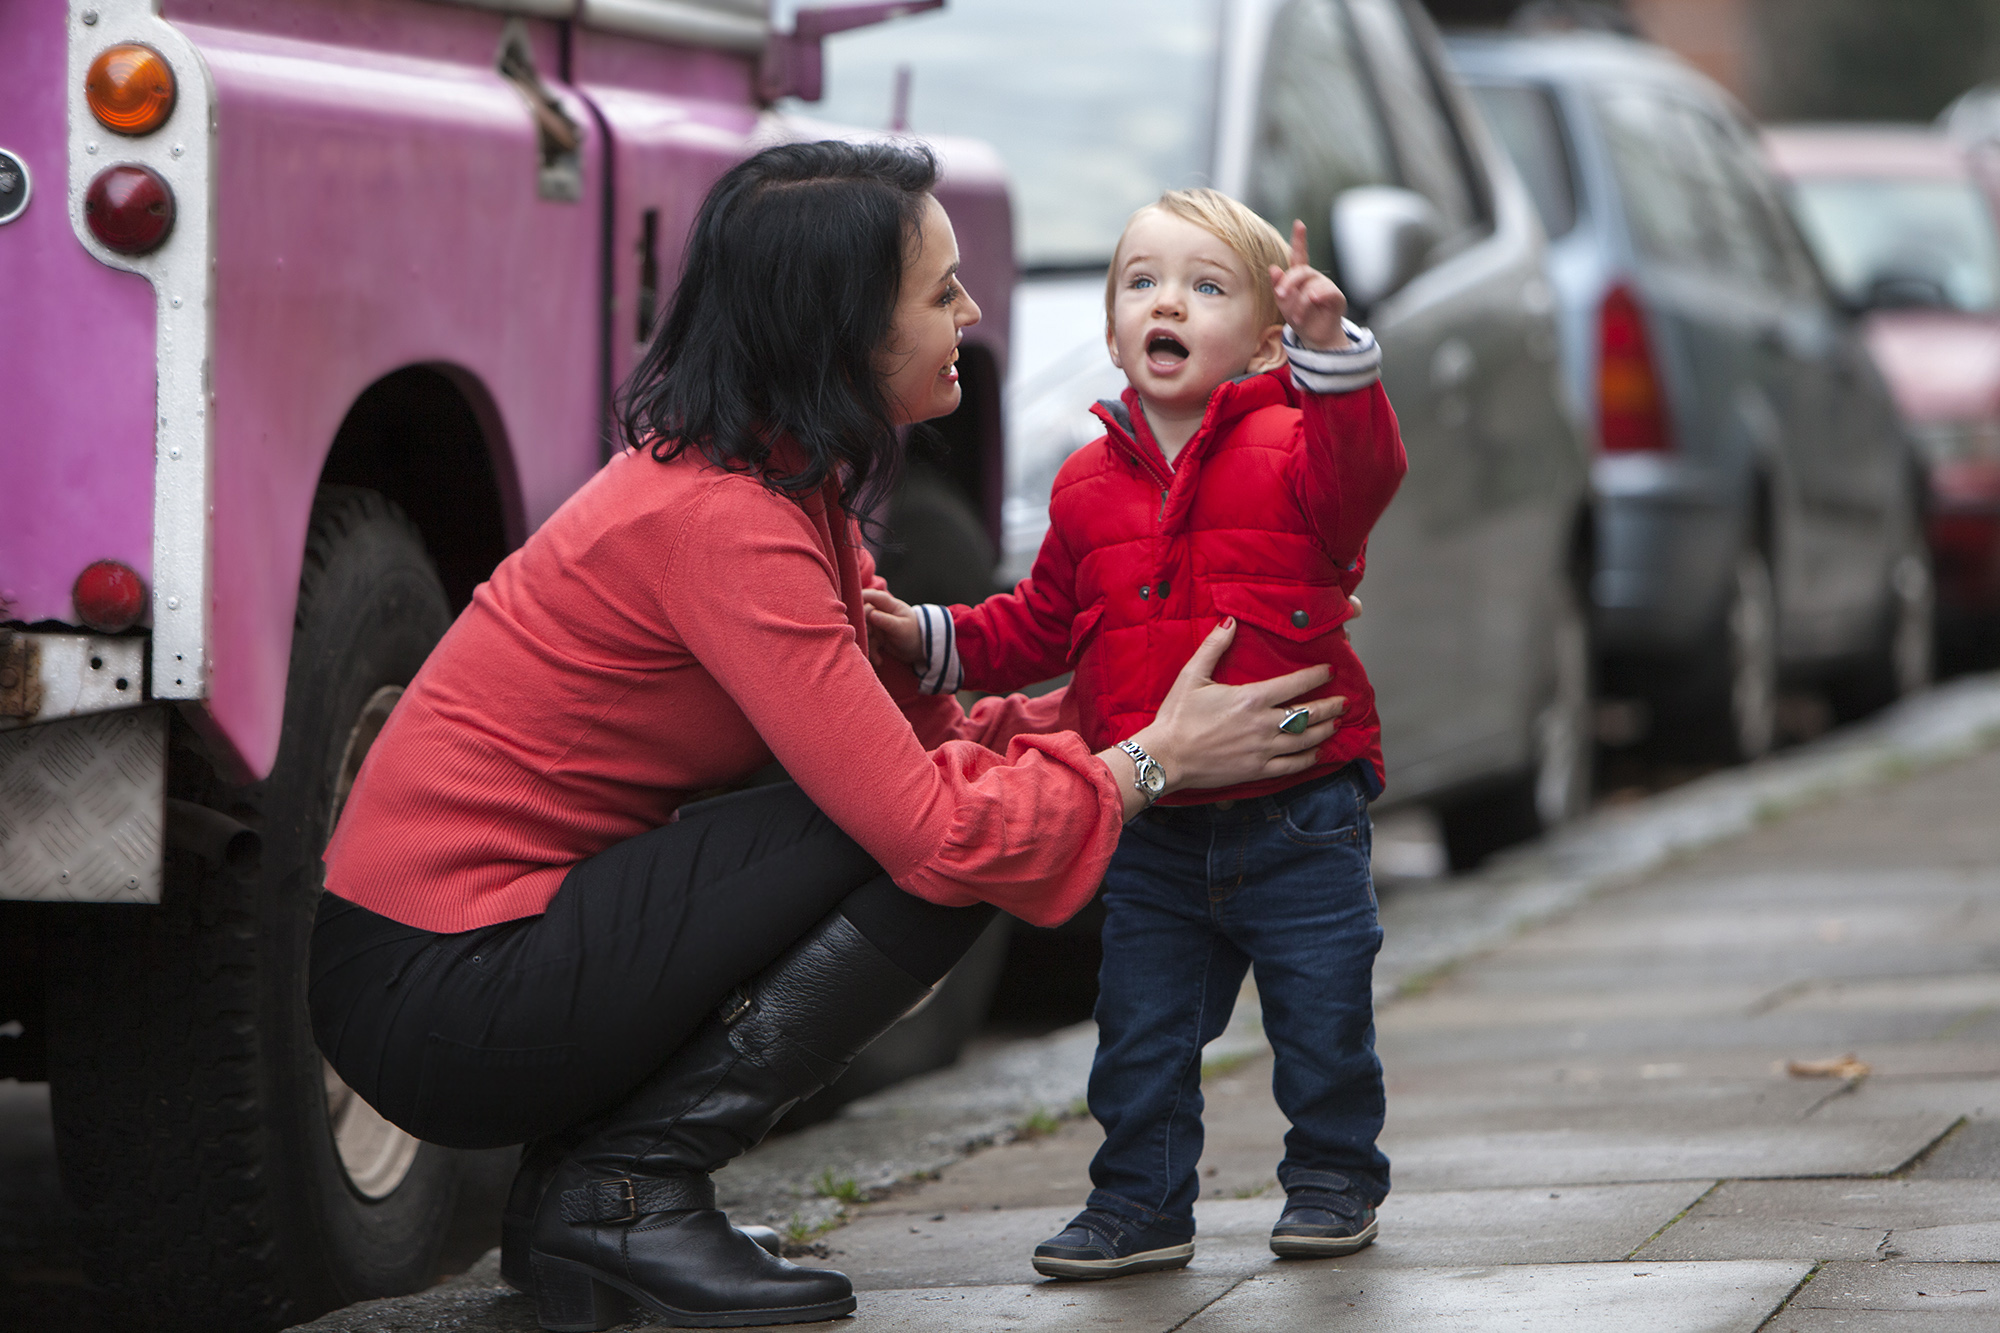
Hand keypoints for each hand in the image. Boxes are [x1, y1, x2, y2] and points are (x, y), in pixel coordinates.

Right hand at [862, 587, 924, 667]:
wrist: (921, 647)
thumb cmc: (914, 632)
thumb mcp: (901, 627)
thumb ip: (886, 621)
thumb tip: (871, 614)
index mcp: (887, 604)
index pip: (870, 596)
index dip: (859, 599)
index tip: (852, 609)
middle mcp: (880, 612)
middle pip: (863, 615)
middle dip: (864, 628)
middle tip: (871, 638)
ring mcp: (877, 625)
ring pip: (864, 631)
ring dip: (868, 644)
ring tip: (877, 657)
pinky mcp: (876, 637)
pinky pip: (868, 642)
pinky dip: (872, 652)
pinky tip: (880, 660)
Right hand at [1109, 619, 1344, 806]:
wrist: (1166, 756)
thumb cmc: (1177, 716)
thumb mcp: (1192, 675)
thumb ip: (1214, 647)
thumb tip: (1230, 622)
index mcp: (1252, 698)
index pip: (1296, 684)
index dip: (1316, 676)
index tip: (1329, 672)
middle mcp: (1264, 723)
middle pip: (1309, 713)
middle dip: (1331, 706)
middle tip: (1344, 701)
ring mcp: (1263, 749)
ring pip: (1306, 739)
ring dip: (1326, 730)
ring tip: (1337, 723)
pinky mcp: (1258, 770)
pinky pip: (1292, 765)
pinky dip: (1309, 758)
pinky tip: (1317, 753)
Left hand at [1269, 219, 1350, 350]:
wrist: (1315, 338)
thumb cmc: (1300, 319)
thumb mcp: (1284, 304)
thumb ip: (1278, 287)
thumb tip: (1273, 268)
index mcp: (1300, 277)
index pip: (1300, 255)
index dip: (1300, 239)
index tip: (1299, 224)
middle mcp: (1314, 278)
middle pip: (1301, 272)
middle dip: (1288, 283)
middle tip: (1280, 295)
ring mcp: (1326, 287)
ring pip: (1310, 286)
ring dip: (1300, 303)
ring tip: (1296, 317)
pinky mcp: (1336, 297)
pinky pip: (1327, 291)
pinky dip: (1316, 297)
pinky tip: (1312, 301)